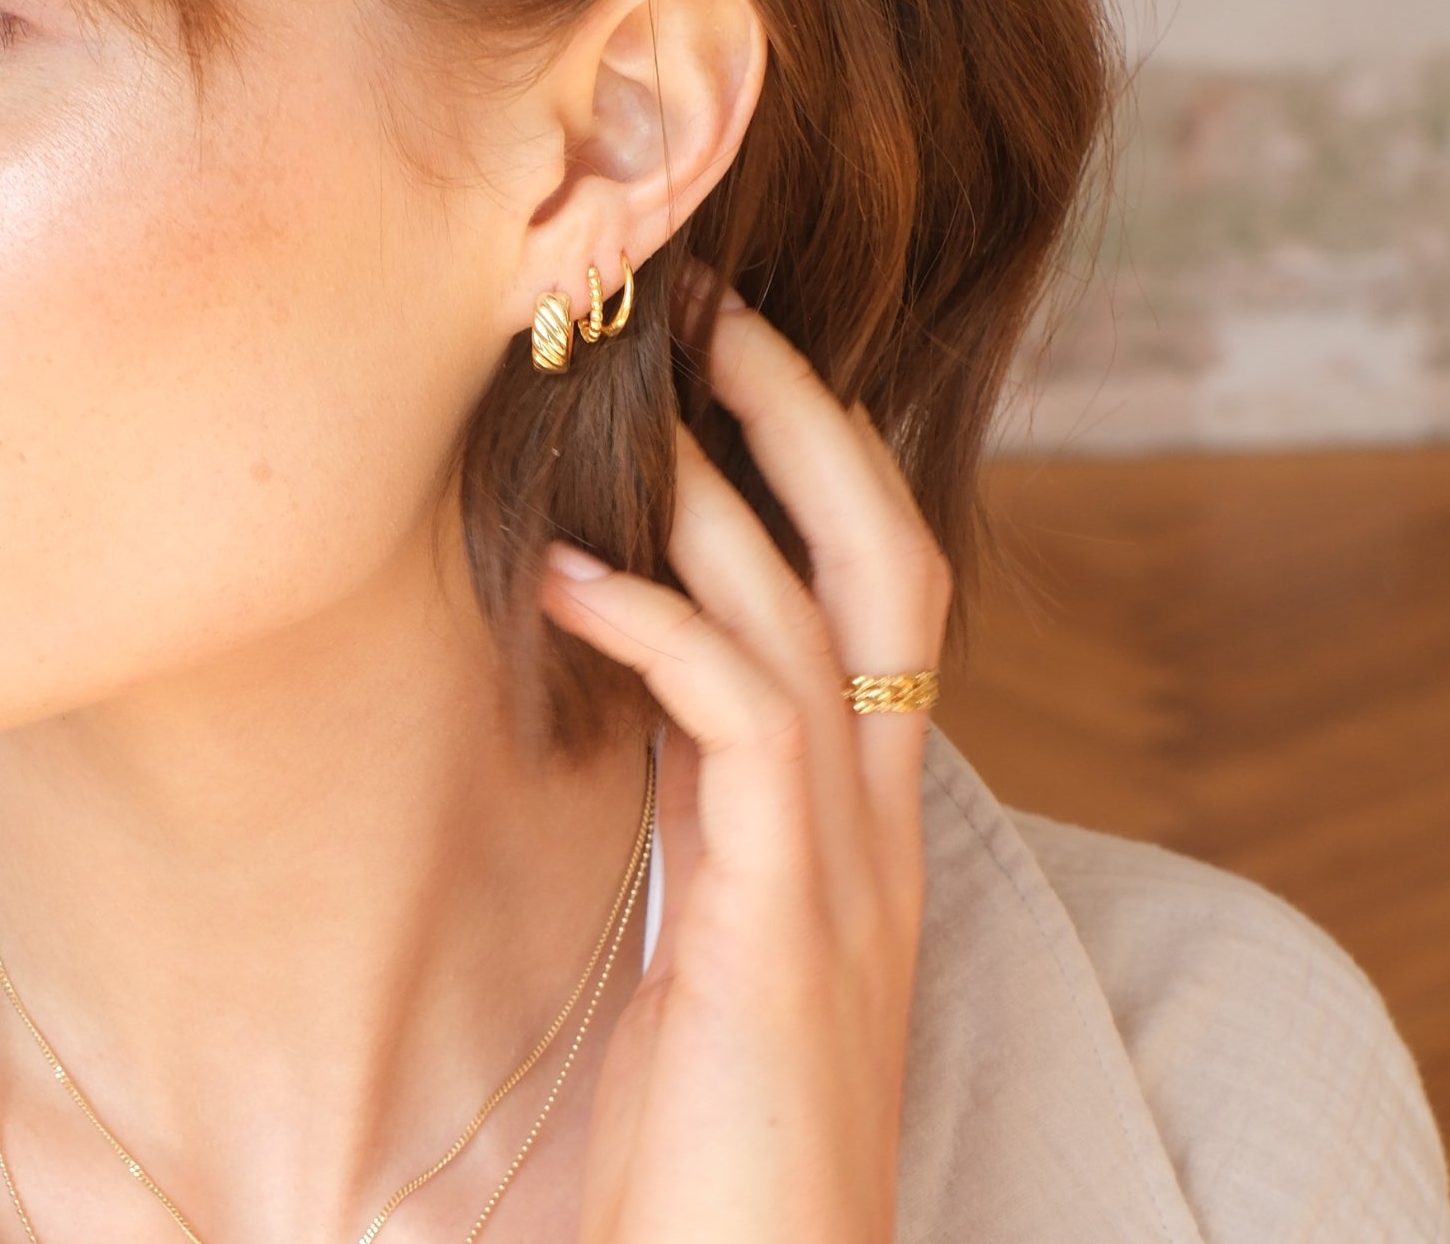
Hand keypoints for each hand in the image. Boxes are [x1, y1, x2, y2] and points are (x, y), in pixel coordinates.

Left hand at [541, 291, 943, 1243]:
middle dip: (804, 414)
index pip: (870, 598)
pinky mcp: (782, 921)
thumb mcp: (705, 933)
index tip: (715, 367)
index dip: (809, 466)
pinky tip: (562, 574)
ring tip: (620, 391)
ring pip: (818, 608)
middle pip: (887, 556)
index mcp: (859, 824)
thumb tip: (634, 678)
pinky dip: (656, 621)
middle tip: (703, 303)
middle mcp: (875, 827)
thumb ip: (698, 807)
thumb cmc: (711, 1146)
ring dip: (718, 482)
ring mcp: (845, 870)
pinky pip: (740, 716)